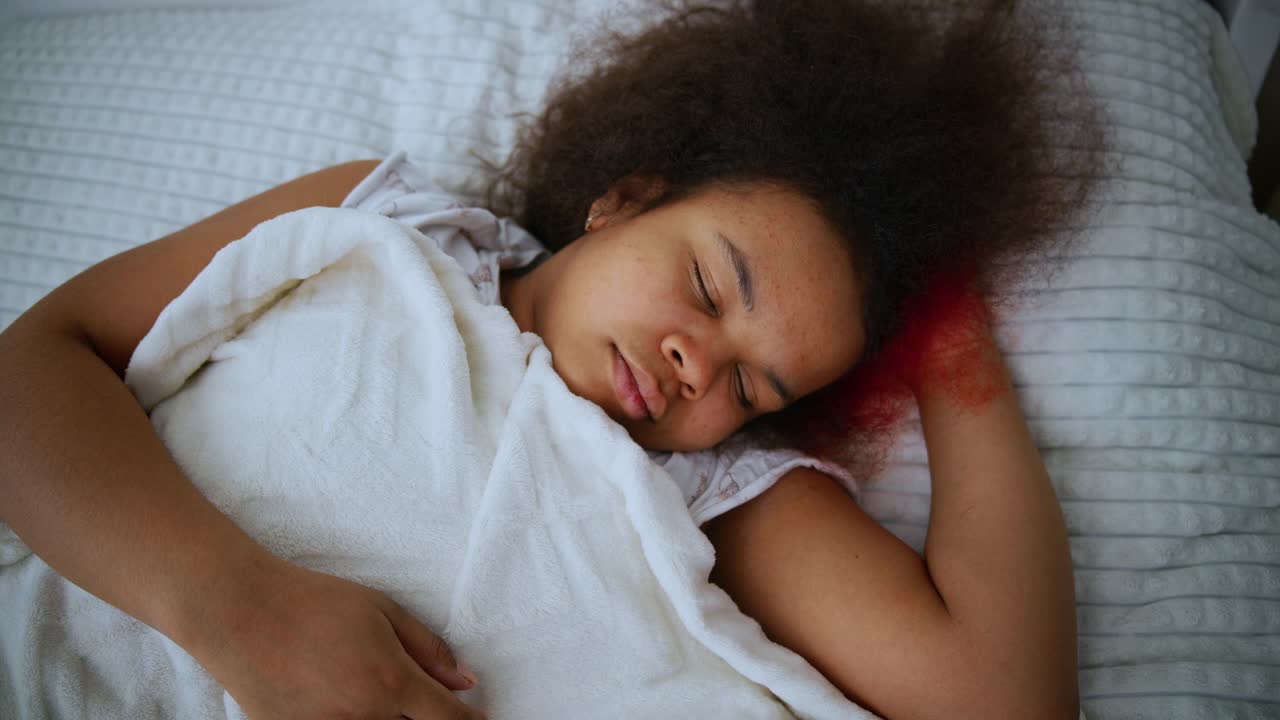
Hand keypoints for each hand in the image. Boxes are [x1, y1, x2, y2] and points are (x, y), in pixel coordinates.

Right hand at [196, 559, 484, 719]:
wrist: (239, 613)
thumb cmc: (313, 603)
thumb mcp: (382, 611)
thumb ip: (428, 649)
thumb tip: (465, 682)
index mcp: (392, 683)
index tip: (476, 719)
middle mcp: (364, 718)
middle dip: (419, 714)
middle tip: (401, 687)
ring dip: (383, 714)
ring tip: (356, 680)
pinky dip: (346, 717)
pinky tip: (331, 693)